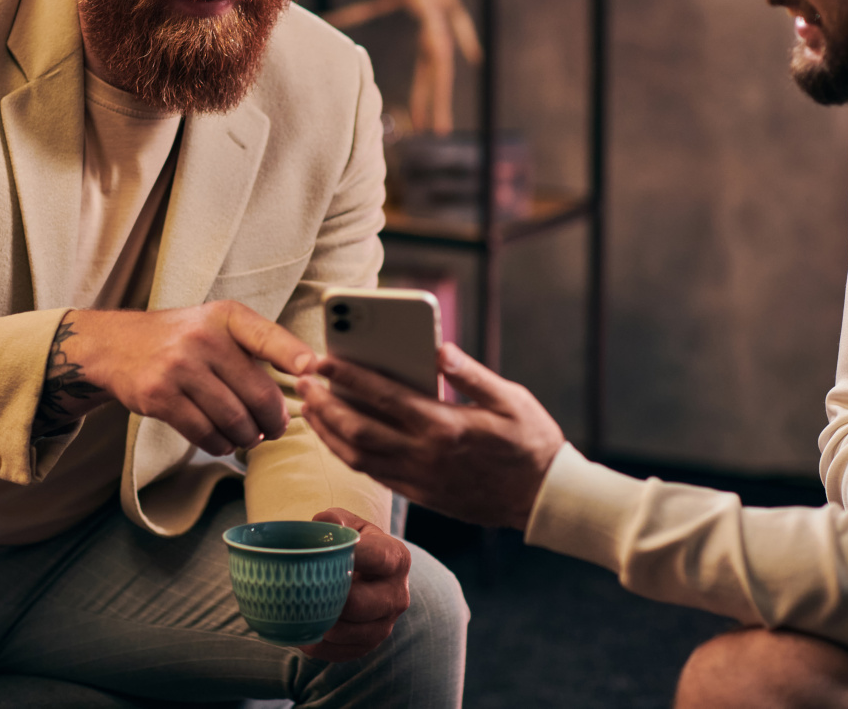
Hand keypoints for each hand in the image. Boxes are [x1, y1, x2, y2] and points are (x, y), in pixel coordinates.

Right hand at [36, 302, 314, 455]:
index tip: (315, 370)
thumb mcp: (217, 324)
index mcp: (225, 317)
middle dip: (274, 419)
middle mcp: (203, 337)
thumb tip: (305, 381)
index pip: (267, 336)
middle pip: (257, 393)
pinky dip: (220, 444)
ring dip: (247, 437)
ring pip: (233, 419)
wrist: (116, 345)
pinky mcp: (159, 396)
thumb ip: (256, 346)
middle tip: (275, 428)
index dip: (294, 355)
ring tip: (248, 436)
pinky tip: (222, 441)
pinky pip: (204, 432)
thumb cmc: (181, 338)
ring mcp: (179, 367)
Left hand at [295, 343, 564, 528]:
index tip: (324, 360)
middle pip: (358, 430)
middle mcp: (425, 455)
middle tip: (303, 383)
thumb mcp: (511, 399)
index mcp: (445, 426)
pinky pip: (372, 473)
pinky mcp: (420, 495)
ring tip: (309, 407)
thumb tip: (437, 348)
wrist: (545, 499)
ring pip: (358, 457)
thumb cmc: (532, 442)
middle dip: (325, 405)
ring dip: (327, 431)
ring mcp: (420, 479)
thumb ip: (470, 374)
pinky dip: (347, 453)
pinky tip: (335, 436)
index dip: (348, 377)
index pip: (384, 396)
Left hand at [297, 507, 409, 661]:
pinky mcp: (369, 645)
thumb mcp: (349, 524)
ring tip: (296, 611)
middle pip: (360, 604)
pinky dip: (317, 644)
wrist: (368, 574)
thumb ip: (335, 520)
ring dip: (319, 624)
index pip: (377, 558)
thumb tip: (324, 524)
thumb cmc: (354, 544)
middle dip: (327, 598)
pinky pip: (340, 652)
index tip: (322, 553)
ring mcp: (386, 624)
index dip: (349, 556)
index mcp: (396, 557)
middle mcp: (398, 594)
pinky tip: (302, 630)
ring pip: (348, 633)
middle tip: (299, 588)